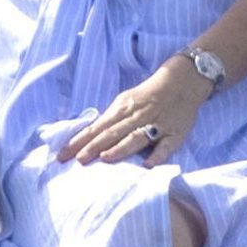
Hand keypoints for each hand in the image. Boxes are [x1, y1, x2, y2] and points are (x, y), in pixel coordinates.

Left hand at [56, 57, 210, 167]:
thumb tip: (90, 136)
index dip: (80, 140)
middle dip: (94, 146)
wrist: (183, 81)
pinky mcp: (174, 133)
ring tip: (105, 158)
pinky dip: (157, 155)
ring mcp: (156, 125)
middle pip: (112, 133)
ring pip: (136, 137)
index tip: (63, 154)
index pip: (97, 127)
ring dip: (120, 148)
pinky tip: (148, 165)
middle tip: (78, 160)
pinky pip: (166, 146)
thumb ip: (112, 119)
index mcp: (123, 108)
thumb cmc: (150, 94)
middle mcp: (137, 116)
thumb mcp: (127, 100)